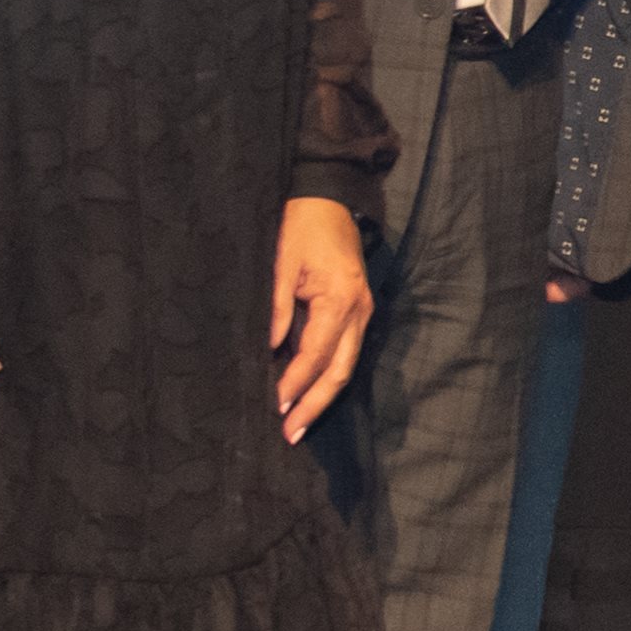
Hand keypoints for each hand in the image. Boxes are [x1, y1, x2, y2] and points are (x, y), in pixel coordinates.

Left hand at [268, 200, 372, 440]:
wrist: (329, 197)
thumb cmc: (301, 224)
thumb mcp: (280, 262)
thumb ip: (275, 307)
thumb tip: (267, 350)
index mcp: (341, 298)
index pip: (316, 353)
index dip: (294, 383)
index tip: (274, 406)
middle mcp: (360, 311)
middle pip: (340, 371)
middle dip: (315, 404)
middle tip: (290, 433)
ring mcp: (363, 312)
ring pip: (346, 366)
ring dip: (322, 396)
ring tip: (298, 423)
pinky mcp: (358, 311)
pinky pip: (346, 353)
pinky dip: (327, 377)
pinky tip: (309, 393)